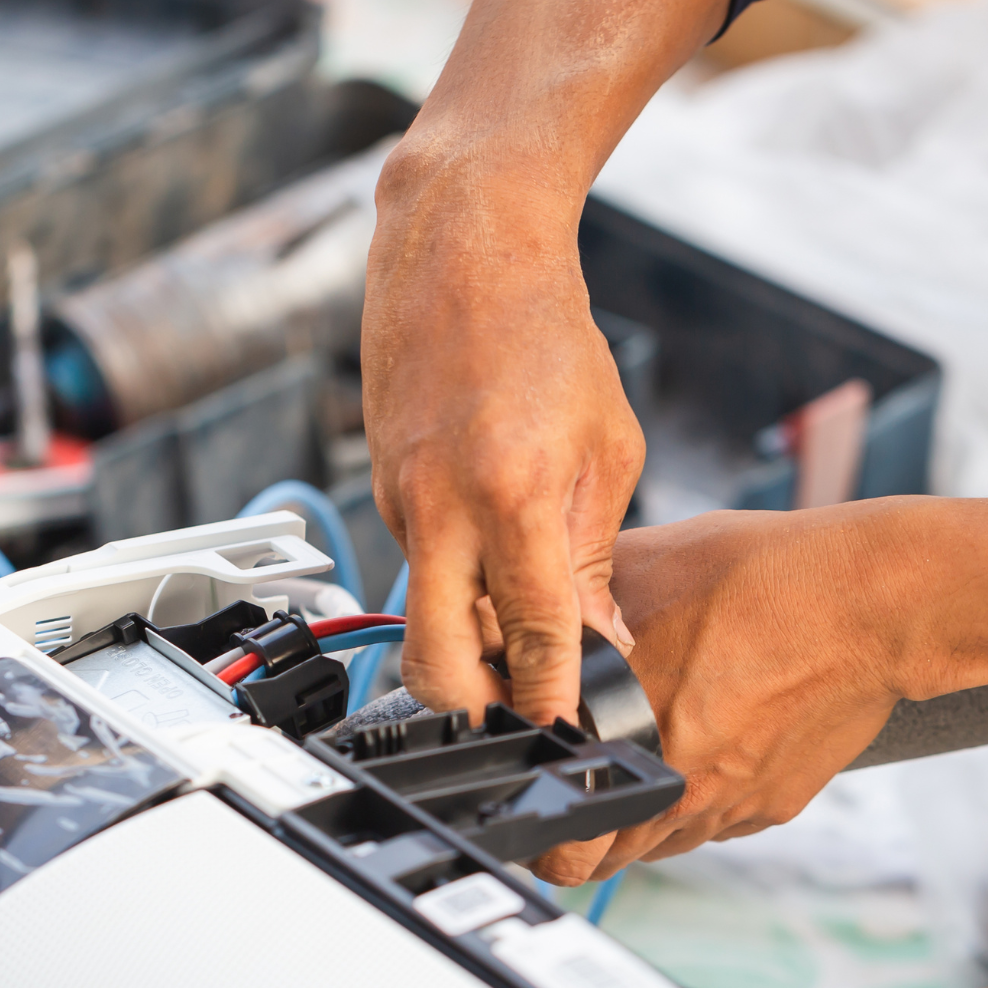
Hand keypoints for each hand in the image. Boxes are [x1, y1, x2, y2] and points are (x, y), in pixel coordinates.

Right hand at [363, 169, 642, 727]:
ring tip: (524, 639)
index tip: (571, 738)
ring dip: (468, 642)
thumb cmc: (544, 333)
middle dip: (473, 713)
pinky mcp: (380, 491)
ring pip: (423, 615)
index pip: (532, 634)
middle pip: (433, 663)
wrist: (460, 249)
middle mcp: (439, 507)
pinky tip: (494, 560)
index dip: (552, 700)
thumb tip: (597, 639)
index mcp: (511, 494)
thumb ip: (595, 552)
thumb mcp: (607, 447)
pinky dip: (455, 582)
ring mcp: (398, 501)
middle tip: (521, 721)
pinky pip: (418, 565)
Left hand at [531, 508, 906, 883]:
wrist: (871, 603)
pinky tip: (704, 747)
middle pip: (605, 858)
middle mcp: (677, 788)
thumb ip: (576, 604)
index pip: (561, 830)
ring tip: (640, 764)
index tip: (538, 801)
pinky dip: (699, 801)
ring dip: (639, 822)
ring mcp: (729, 805)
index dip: (540, 821)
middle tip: (577, 793)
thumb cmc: (764, 578)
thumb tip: (524, 607)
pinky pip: (716, 823)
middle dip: (582, 836)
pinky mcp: (773, 805)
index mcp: (628, 737)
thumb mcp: (643, 567)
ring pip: (660, 846)